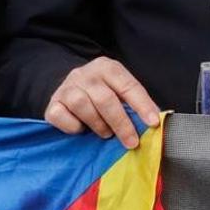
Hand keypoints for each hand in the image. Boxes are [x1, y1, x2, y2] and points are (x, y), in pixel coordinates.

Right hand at [44, 57, 159, 147]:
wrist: (68, 90)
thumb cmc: (101, 95)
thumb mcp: (119, 92)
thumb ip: (135, 105)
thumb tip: (156, 124)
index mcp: (107, 67)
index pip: (127, 85)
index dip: (142, 105)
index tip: (153, 123)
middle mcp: (85, 74)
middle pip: (105, 98)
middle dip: (121, 123)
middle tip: (131, 142)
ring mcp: (67, 87)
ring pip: (82, 104)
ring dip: (98, 124)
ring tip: (105, 134)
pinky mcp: (53, 103)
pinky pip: (61, 116)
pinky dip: (73, 127)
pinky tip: (81, 130)